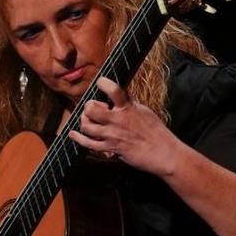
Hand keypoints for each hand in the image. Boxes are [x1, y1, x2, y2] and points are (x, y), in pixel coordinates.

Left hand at [67, 76, 185, 176]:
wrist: (163, 153)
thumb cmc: (156, 132)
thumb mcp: (144, 112)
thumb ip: (129, 105)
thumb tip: (118, 99)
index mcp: (128, 107)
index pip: (113, 90)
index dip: (103, 83)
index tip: (100, 82)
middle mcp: (118, 120)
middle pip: (91, 109)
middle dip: (88, 108)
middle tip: (92, 110)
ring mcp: (113, 135)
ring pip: (87, 126)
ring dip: (84, 123)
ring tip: (88, 122)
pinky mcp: (111, 148)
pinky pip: (88, 144)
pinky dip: (78, 138)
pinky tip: (73, 134)